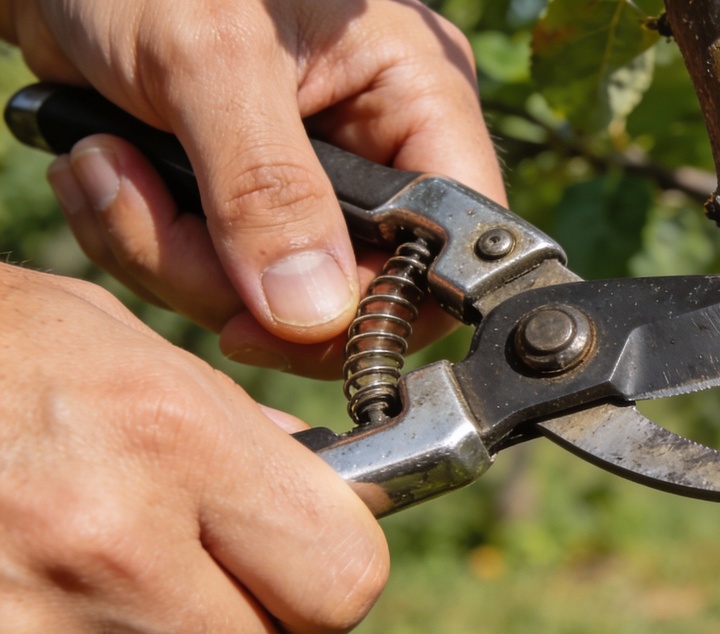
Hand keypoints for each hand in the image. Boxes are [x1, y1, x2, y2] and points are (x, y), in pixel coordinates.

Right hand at [0, 265, 388, 633]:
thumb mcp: (115, 344)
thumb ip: (230, 428)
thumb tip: (320, 492)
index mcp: (172, 437)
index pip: (340, 579)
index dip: (325, 575)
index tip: (294, 554)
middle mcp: (107, 540)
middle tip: (190, 576)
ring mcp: (22, 626)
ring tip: (90, 587)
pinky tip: (29, 610)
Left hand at [1, 0, 504, 376]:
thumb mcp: (207, 61)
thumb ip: (265, 189)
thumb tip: (315, 317)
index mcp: (415, 97)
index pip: (450, 241)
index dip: (382, 302)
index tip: (282, 319)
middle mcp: (376, 149)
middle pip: (349, 290)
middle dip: (235, 280)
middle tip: (149, 209)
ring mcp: (307, 184)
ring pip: (270, 298)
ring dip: (166, 254)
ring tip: (104, 162)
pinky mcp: (242, 204)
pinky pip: (210, 277)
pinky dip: (142, 241)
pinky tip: (102, 167)